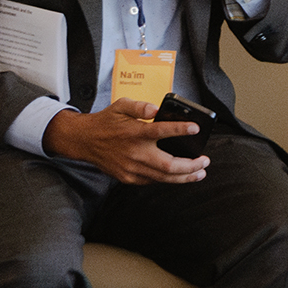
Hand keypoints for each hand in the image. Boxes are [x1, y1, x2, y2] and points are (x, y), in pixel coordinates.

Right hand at [43, 99, 209, 184]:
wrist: (83, 140)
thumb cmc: (106, 122)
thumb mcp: (121, 105)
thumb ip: (140, 106)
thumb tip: (155, 109)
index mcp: (135, 132)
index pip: (162, 131)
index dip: (181, 130)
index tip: (196, 128)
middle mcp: (135, 153)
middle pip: (169, 165)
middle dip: (191, 165)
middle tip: (205, 161)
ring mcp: (131, 168)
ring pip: (163, 178)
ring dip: (184, 177)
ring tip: (200, 173)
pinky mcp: (127, 178)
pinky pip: (152, 181)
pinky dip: (167, 179)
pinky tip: (179, 176)